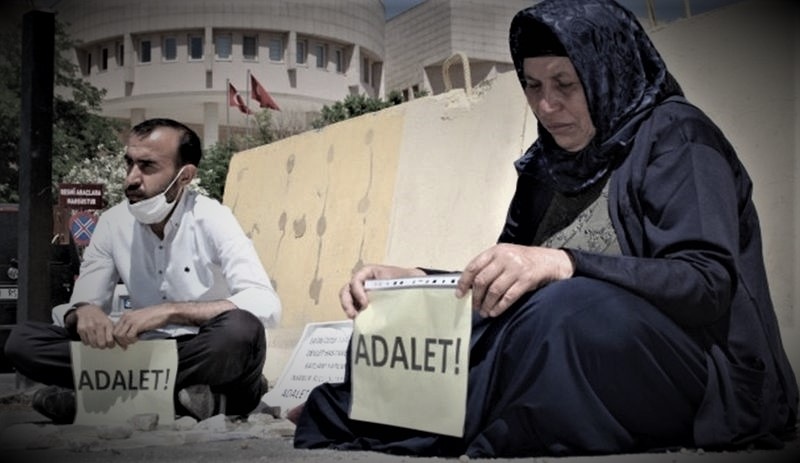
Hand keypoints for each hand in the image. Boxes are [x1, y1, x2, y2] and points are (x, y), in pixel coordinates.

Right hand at [74, 304, 115, 348]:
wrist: (88, 310)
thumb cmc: (100, 318)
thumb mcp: (110, 324)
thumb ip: (116, 336)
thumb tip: (124, 347)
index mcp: (107, 323)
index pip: (110, 340)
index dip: (111, 345)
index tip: (110, 344)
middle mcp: (98, 325)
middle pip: (101, 344)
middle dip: (103, 346)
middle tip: (103, 344)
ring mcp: (89, 327)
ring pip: (93, 344)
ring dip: (96, 345)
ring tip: (97, 341)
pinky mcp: (81, 329)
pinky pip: (85, 342)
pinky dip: (88, 343)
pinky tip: (90, 338)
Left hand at [113, 304, 174, 348]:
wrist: (163, 312)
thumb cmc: (154, 316)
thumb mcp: (138, 320)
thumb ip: (130, 326)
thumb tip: (125, 338)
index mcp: (126, 315)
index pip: (114, 329)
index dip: (118, 338)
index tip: (123, 343)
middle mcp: (126, 317)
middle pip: (115, 333)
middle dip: (121, 341)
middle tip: (127, 345)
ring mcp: (131, 320)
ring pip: (120, 336)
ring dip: (127, 341)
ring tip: (134, 340)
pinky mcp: (137, 324)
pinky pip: (129, 336)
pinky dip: (133, 340)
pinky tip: (138, 338)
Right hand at [340, 265, 425, 318]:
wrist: (411, 288)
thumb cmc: (409, 280)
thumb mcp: (410, 276)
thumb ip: (412, 276)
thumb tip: (417, 280)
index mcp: (371, 272)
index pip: (357, 278)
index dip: (358, 290)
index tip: (365, 303)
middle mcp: (364, 282)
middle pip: (348, 289)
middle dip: (347, 301)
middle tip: (354, 314)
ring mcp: (362, 293)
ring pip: (347, 298)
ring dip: (348, 308)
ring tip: (355, 319)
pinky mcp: (364, 304)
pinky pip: (354, 308)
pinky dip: (354, 314)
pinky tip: (360, 322)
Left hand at [456, 244, 573, 317]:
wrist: (550, 260)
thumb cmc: (524, 260)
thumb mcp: (505, 256)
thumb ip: (489, 266)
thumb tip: (469, 285)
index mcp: (496, 251)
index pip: (473, 267)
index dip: (464, 282)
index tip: (459, 294)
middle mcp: (504, 258)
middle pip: (482, 280)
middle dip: (475, 297)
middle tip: (474, 306)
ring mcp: (516, 269)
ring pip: (494, 290)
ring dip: (486, 304)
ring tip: (484, 311)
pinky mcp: (526, 280)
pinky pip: (508, 297)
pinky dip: (499, 307)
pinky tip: (495, 312)